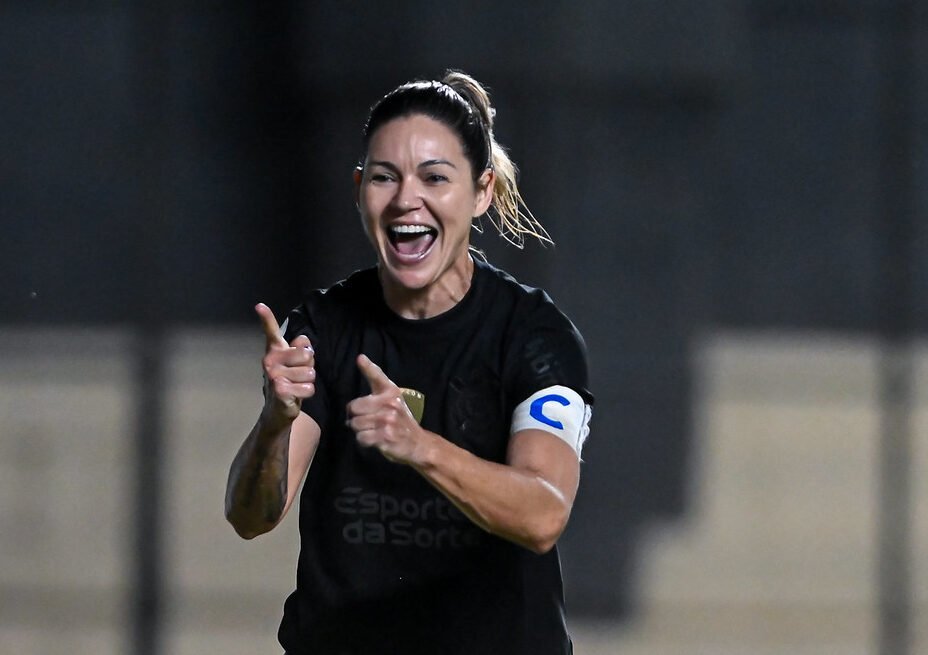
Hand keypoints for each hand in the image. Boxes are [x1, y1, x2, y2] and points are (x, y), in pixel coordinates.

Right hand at [256, 303, 315, 422]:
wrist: (278, 409)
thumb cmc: (289, 381)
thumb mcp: (296, 363)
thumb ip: (301, 349)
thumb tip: (304, 340)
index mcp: (274, 350)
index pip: (271, 331)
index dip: (266, 317)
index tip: (259, 306)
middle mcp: (270, 360)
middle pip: (307, 354)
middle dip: (309, 366)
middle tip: (298, 374)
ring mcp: (273, 375)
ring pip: (310, 372)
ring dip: (309, 381)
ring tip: (297, 385)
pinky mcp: (279, 390)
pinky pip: (309, 388)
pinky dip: (307, 393)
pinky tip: (296, 395)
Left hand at [346, 355, 425, 463]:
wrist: (418, 442)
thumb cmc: (400, 417)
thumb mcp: (391, 396)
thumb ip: (375, 378)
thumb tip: (360, 357)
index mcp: (391, 392)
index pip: (377, 377)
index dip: (368, 367)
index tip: (360, 358)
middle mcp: (390, 404)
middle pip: (354, 408)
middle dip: (356, 416)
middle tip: (367, 420)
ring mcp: (388, 421)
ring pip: (355, 424)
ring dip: (360, 430)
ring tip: (372, 430)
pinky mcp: (386, 437)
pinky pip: (361, 438)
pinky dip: (364, 441)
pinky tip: (374, 439)